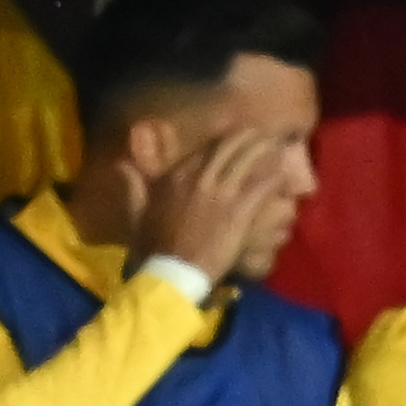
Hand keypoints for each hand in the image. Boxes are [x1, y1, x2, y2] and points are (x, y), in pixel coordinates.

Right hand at [123, 129, 293, 283]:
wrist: (172, 273)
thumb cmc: (154, 247)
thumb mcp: (138, 214)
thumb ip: (133, 187)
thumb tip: (121, 165)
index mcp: (175, 178)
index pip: (203, 150)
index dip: (221, 140)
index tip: (233, 134)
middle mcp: (198, 179)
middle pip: (228, 148)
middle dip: (247, 137)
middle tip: (262, 133)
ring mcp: (220, 194)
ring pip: (246, 160)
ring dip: (264, 149)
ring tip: (277, 144)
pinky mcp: (238, 211)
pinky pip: (260, 186)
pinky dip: (274, 176)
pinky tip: (285, 171)